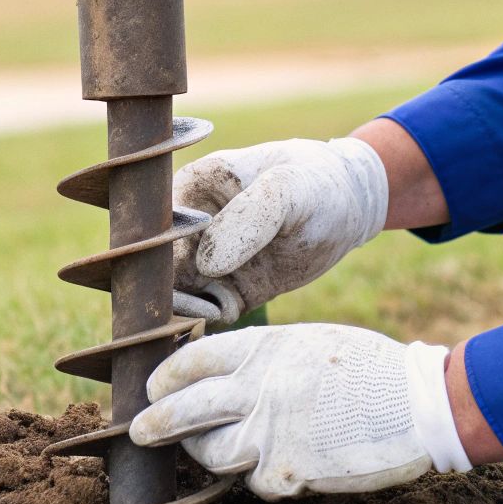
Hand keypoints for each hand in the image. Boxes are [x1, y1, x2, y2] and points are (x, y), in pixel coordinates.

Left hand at [129, 323, 471, 498]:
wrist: (418, 404)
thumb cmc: (369, 369)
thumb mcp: (310, 344)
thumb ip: (267, 360)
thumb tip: (230, 375)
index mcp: (265, 350)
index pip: (193, 361)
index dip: (167, 376)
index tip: (156, 387)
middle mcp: (259, 389)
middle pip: (185, 410)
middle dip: (156, 424)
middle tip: (141, 432)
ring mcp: (271, 433)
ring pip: (213, 452)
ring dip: (208, 453)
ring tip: (213, 449)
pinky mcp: (287, 472)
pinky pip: (256, 480)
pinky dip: (263, 475)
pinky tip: (285, 464)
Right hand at [170, 138, 388, 323]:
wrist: (350, 208)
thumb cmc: (317, 183)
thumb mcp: (292, 188)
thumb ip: (252, 215)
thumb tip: (207, 263)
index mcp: (191, 188)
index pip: (152, 226)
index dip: (156, 254)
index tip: (188, 271)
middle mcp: (189, 227)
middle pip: (154, 268)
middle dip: (169, 291)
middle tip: (206, 299)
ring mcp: (206, 262)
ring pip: (173, 296)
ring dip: (190, 310)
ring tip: (224, 303)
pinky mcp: (226, 292)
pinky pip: (203, 314)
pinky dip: (210, 319)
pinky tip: (235, 310)